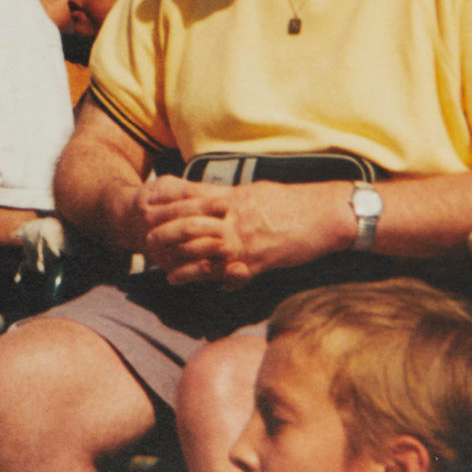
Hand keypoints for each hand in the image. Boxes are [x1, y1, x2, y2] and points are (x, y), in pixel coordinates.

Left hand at [139, 177, 350, 287]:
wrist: (325, 214)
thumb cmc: (293, 202)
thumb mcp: (256, 191)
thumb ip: (231, 197)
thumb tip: (211, 198)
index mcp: (234, 197)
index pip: (192, 198)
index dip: (168, 204)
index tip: (149, 208)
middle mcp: (234, 216)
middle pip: (190, 221)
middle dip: (165, 229)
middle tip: (146, 237)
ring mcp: (244, 239)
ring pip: (200, 246)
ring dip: (176, 254)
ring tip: (155, 260)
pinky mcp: (255, 261)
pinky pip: (220, 270)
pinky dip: (197, 275)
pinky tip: (180, 279)